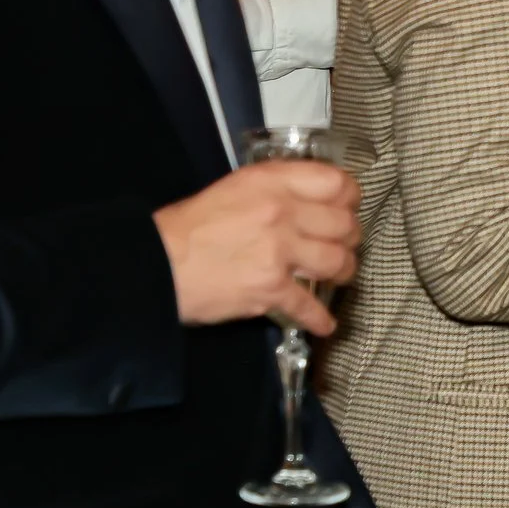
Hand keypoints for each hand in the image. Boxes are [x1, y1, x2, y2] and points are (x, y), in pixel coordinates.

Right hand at [152, 160, 361, 334]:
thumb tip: (310, 201)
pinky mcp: (270, 289)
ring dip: (343, 272)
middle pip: (343, 225)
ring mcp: (279, 252)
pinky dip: (319, 319)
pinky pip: (308, 306)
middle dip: (349, 237)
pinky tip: (324, 324)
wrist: (158, 264)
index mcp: (273, 183)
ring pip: (337, 262)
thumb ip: (277, 189)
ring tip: (337, 275)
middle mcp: (282, 213)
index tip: (349, 207)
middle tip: (344, 244)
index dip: (350, 197)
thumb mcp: (236, 188)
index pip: (336, 183)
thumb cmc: (190, 226)